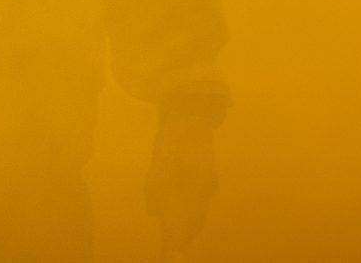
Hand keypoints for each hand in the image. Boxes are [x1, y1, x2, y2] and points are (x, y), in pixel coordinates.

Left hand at [144, 110, 217, 252]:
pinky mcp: (203, 174)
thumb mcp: (161, 163)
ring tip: (172, 234)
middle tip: (170, 248)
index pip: (187, 223)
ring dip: (185, 222)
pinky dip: (187, 207)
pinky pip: (195, 198)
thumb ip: (156, 189)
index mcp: (197, 187)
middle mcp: (205, 188)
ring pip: (196, 209)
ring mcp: (206, 181)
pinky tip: (175, 207)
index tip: (171, 255)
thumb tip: (154, 212)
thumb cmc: (174, 138)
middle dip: (182, 234)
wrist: (190, 111)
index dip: (177, 240)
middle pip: (195, 220)